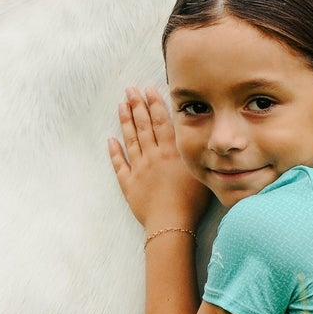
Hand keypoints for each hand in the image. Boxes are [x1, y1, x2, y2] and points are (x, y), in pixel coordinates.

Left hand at [108, 85, 210, 230]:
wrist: (171, 224)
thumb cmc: (192, 202)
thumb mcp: (202, 171)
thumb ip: (198, 152)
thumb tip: (201, 133)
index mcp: (171, 152)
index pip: (161, 121)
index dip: (154, 103)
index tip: (147, 89)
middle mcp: (153, 156)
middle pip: (143, 126)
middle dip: (136, 105)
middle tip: (130, 89)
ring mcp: (139, 169)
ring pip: (131, 140)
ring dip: (125, 121)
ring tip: (121, 105)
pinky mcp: (129, 185)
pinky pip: (120, 165)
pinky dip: (114, 152)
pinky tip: (111, 140)